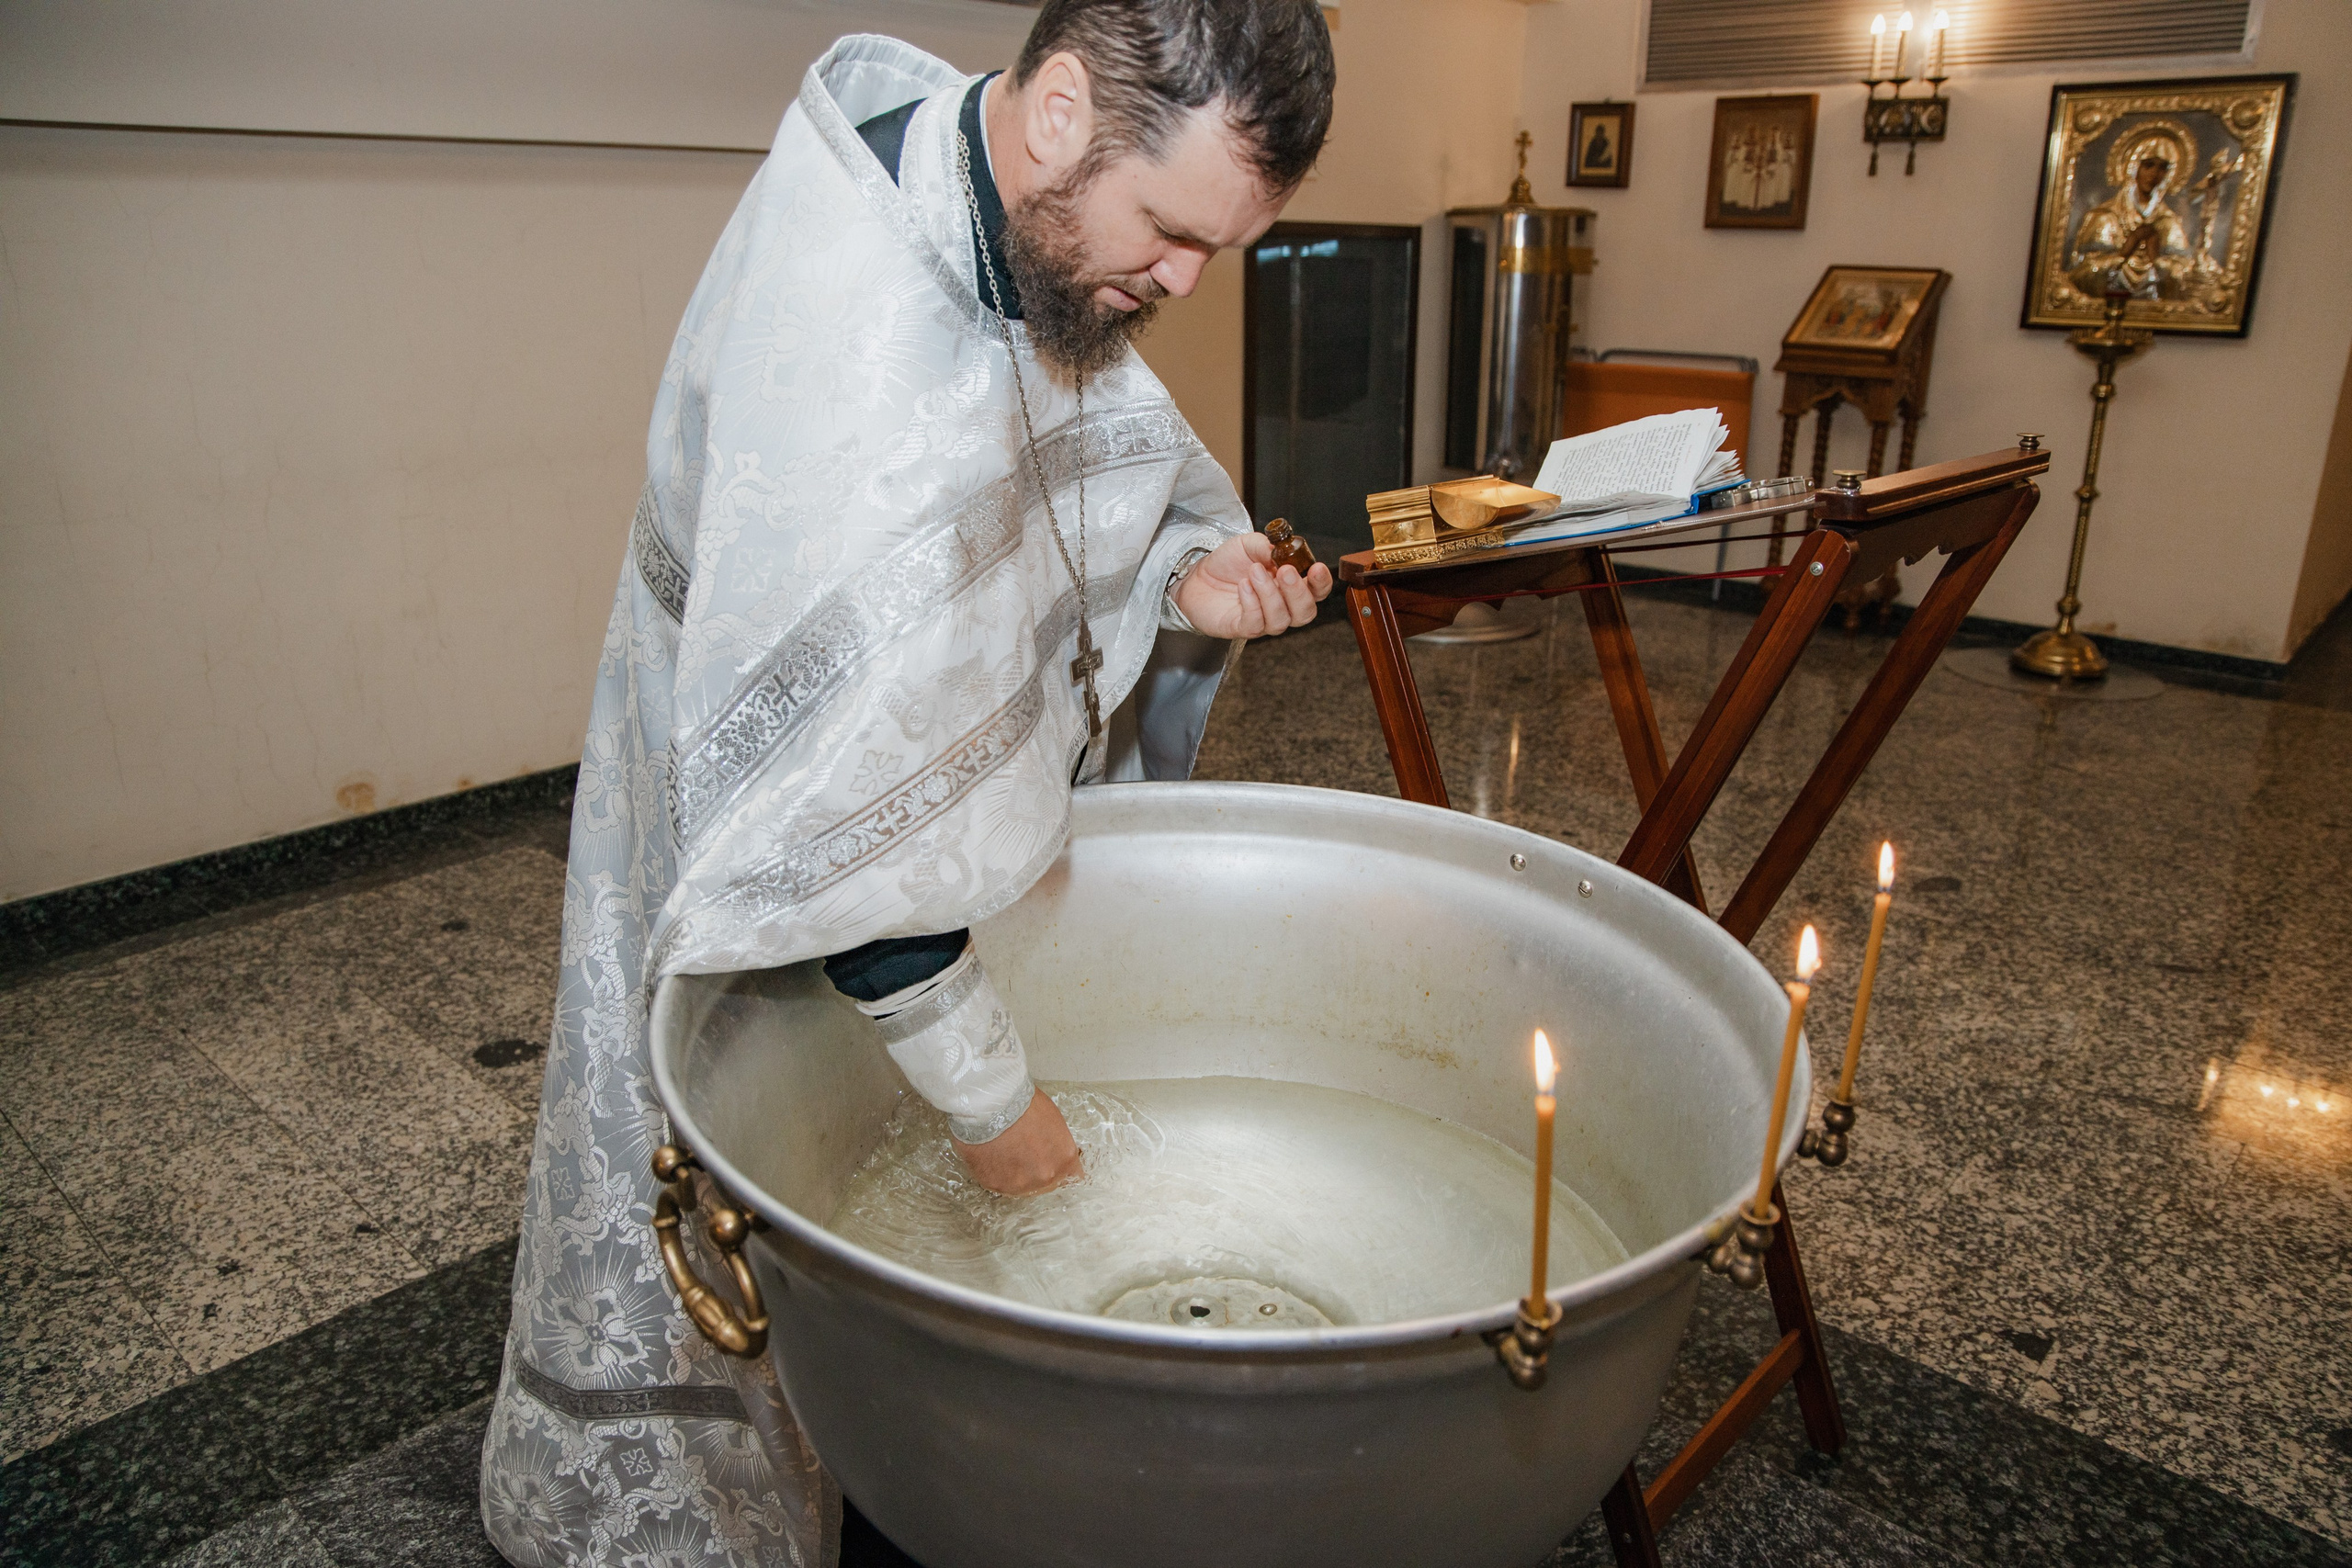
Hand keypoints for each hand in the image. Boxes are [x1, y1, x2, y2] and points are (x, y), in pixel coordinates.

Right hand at [954, 1090, 1083, 1194]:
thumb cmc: (1022, 1105)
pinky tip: (993, 1155)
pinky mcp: (995, 1185)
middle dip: (1038, 1171)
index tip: (1053, 1162)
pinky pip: (999, 1183)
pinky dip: (996, 1172)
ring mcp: (1020, 1184)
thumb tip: (1054, 1151)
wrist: (990, 1106)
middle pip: (1047, 1184)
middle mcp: (1045, 1177)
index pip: (1073, 1176)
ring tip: (1006, 1152)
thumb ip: (1058, 1145)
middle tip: (1025, 1152)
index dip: (1061, 1168)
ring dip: (1017, 1174)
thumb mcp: (1053, 1120)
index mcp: (1064, 1160)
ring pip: (1022, 1186)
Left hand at [1170, 531, 1333, 638]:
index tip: (1316, 568)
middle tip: (1284, 571)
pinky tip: (1243, 587)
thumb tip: (1281, 551)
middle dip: (1298, 592)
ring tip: (1254, 573)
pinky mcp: (1242, 628)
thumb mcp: (1248, 544)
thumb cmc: (1227, 562)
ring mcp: (1263, 620)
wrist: (1196, 575)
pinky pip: (1256, 624)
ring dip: (1270, 595)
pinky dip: (1252, 604)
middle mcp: (1281, 605)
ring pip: (1281, 620)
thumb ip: (1267, 546)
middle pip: (1306, 612)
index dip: (1321, 583)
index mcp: (1290, 584)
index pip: (1317, 591)